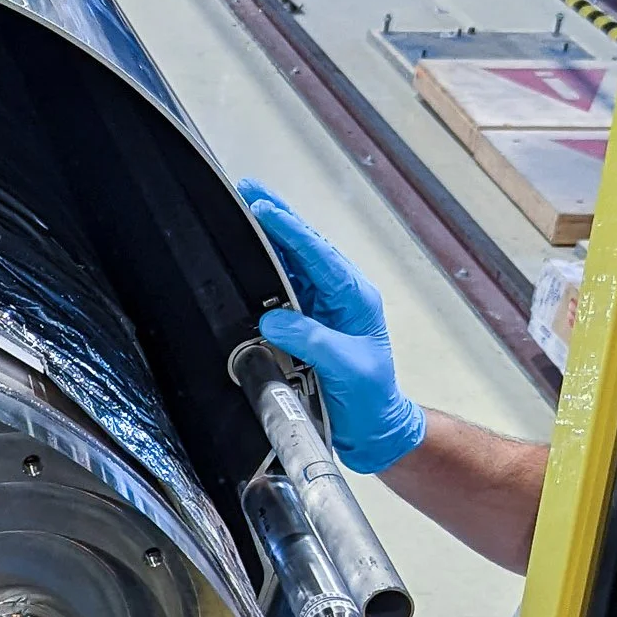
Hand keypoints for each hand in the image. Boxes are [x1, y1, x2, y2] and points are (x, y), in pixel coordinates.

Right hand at [240, 183, 425, 476]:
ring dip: (267, 239)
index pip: (320, 255)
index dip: (291, 231)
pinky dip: (262, 270)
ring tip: (244, 208)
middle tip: (249, 189)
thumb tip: (274, 319)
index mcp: (355, 298)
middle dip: (277, 218)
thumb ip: (312, 341)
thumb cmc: (371, 399)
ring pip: (291, 264)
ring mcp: (319, 308)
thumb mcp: (347, 368)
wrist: (372, 428)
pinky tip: (245, 254)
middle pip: (304, 248)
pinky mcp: (304, 323)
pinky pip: (280, 290)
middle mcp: (337, 296)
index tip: (265, 209)